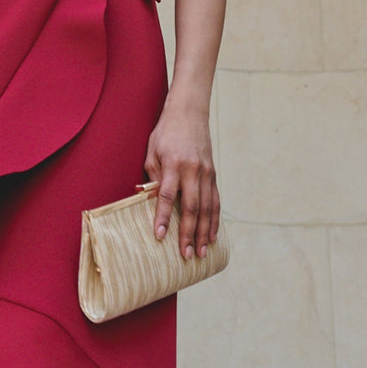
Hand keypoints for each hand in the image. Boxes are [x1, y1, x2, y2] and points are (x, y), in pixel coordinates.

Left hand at [143, 102, 220, 259]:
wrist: (190, 112)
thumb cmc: (166, 132)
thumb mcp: (152, 151)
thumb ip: (154, 176)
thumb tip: (151, 202)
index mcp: (174, 164)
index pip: (167, 195)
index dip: (162, 217)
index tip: (159, 236)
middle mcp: (193, 170)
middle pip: (191, 207)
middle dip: (188, 233)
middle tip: (185, 254)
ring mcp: (206, 173)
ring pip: (207, 208)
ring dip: (204, 232)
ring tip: (200, 252)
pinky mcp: (213, 174)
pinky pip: (215, 201)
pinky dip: (214, 220)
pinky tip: (212, 236)